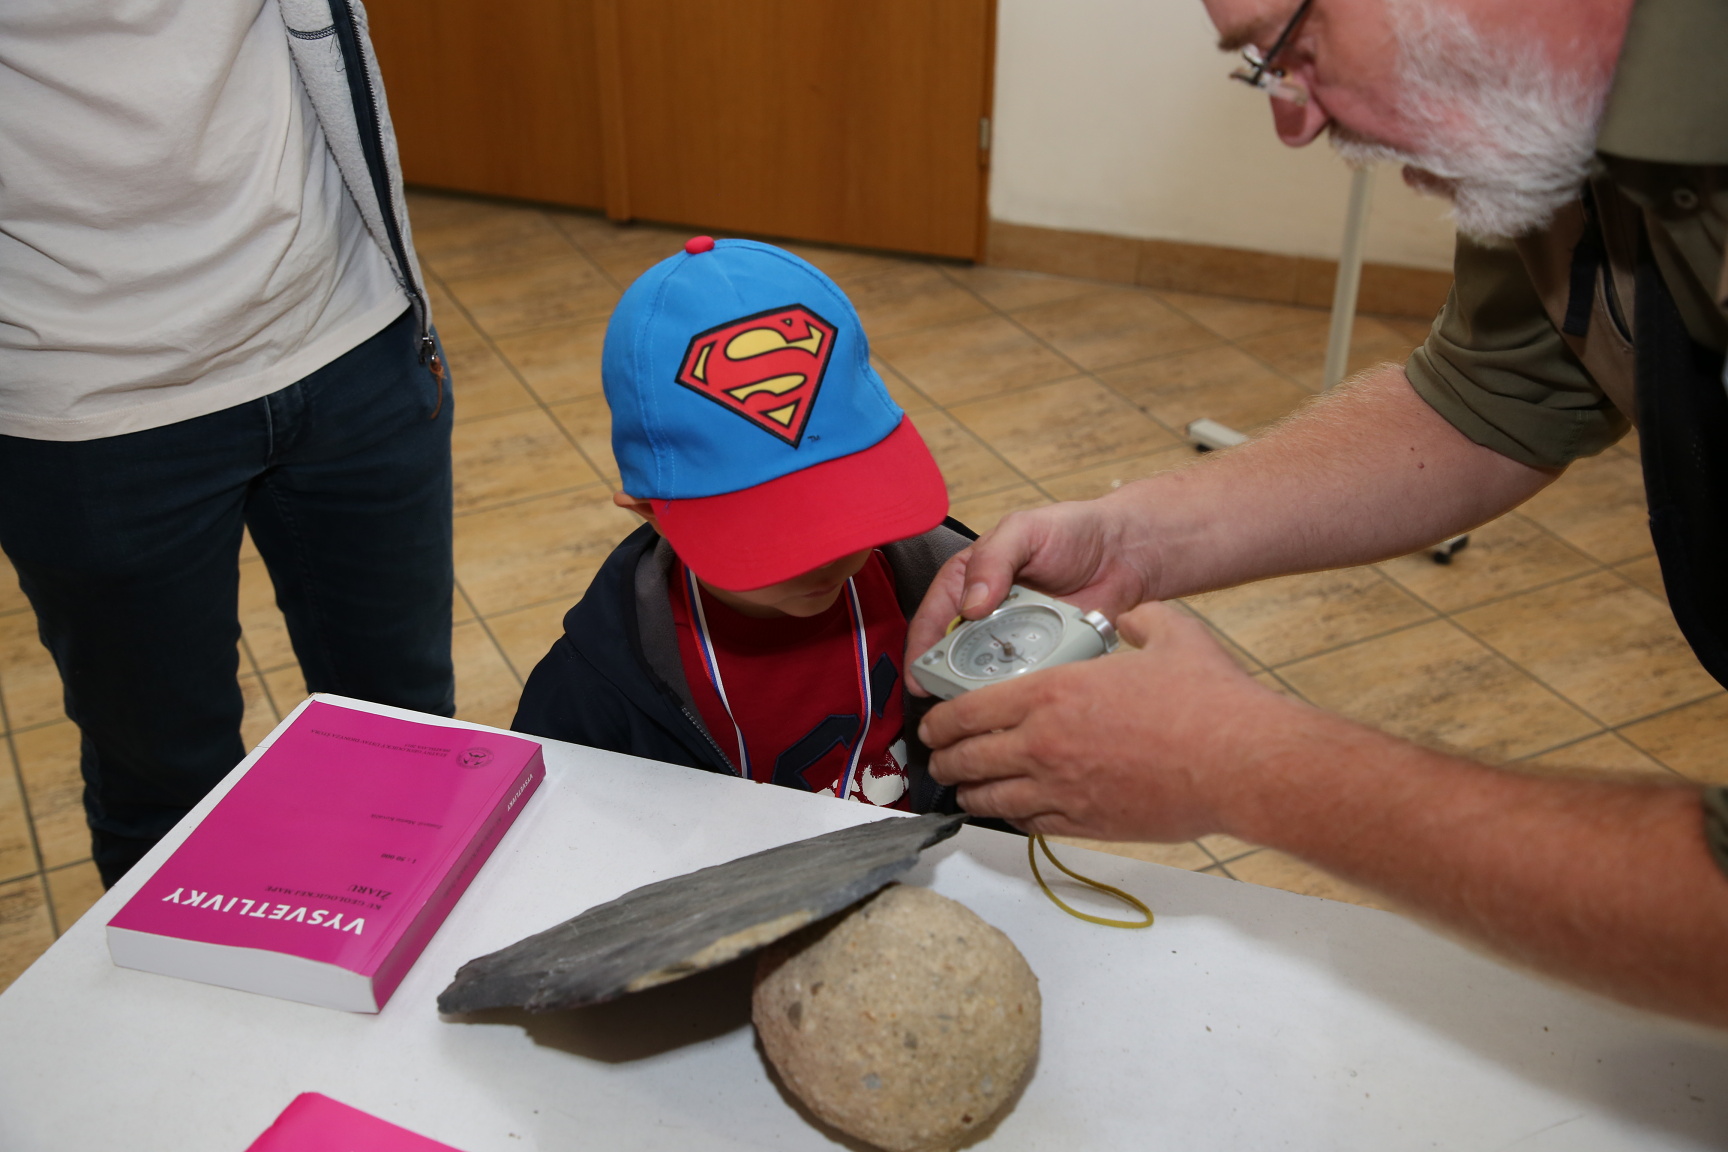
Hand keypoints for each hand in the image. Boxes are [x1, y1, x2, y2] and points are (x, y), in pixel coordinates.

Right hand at [906, 497, 1161, 691]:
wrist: (1126, 551)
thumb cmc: (1072, 530)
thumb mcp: (1023, 531)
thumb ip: (993, 560)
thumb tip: (970, 605)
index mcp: (969, 580)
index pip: (933, 618)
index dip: (920, 649)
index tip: (918, 679)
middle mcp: (985, 613)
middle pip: (954, 653)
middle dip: (948, 677)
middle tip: (948, 700)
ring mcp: (1014, 637)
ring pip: (989, 671)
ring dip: (985, 687)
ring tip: (983, 705)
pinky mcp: (1045, 655)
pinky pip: (1027, 678)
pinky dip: (1022, 690)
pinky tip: (1022, 700)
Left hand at [918, 601, 1305, 840]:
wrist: (1242, 763)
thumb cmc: (1209, 702)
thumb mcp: (1169, 633)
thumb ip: (1137, 620)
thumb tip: (1130, 617)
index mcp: (1053, 693)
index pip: (969, 710)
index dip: (941, 719)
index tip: (934, 721)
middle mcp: (1045, 745)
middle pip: (968, 757)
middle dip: (944, 758)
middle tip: (938, 756)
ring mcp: (1063, 791)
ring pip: (990, 798)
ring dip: (968, 792)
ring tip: (963, 787)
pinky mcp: (1087, 824)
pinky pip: (1029, 824)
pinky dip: (1010, 816)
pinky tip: (1011, 809)